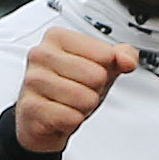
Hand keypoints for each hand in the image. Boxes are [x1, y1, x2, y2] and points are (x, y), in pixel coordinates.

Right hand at [15, 27, 134, 154]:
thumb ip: (122, 55)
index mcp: (57, 37)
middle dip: (94, 91)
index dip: (105, 71)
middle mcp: (41, 55)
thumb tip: (127, 60)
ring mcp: (33, 80)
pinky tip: (60, 116)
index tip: (88, 73)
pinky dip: (71, 122)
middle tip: (79, 92)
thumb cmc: (68, 88)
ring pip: (84, 98)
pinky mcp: (30, 107)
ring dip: (83, 108)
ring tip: (69, 104)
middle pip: (96, 76)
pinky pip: (70, 117)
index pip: (105, 54)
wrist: (40, 119)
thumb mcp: (100, 67)